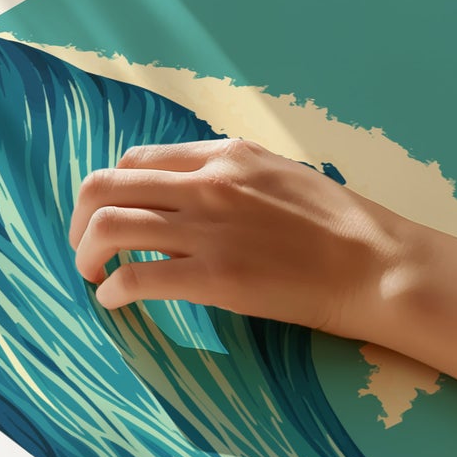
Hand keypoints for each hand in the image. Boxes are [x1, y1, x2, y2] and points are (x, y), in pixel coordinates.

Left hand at [69, 138, 414, 337]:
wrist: (375, 264)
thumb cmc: (337, 224)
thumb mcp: (278, 174)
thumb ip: (228, 176)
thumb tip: (184, 196)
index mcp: (223, 155)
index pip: (136, 160)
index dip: (112, 190)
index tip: (110, 216)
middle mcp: (207, 183)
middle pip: (106, 186)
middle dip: (80, 219)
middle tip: (84, 247)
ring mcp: (208, 229)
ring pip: (109, 226)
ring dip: (86, 253)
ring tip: (91, 275)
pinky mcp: (214, 277)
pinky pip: (136, 276)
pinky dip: (113, 290)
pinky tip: (115, 301)